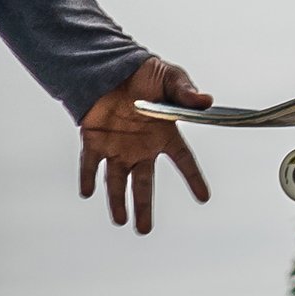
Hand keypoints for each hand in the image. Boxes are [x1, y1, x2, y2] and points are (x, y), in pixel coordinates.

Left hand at [77, 60, 213, 232]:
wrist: (111, 64)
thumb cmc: (145, 72)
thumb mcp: (171, 78)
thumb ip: (186, 92)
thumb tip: (207, 102)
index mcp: (162, 135)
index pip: (183, 161)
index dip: (194, 179)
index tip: (204, 198)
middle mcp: (139, 148)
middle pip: (142, 184)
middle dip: (143, 207)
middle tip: (144, 230)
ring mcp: (116, 146)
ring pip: (116, 180)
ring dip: (116, 201)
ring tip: (120, 221)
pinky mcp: (93, 140)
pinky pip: (89, 163)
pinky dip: (87, 177)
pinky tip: (87, 192)